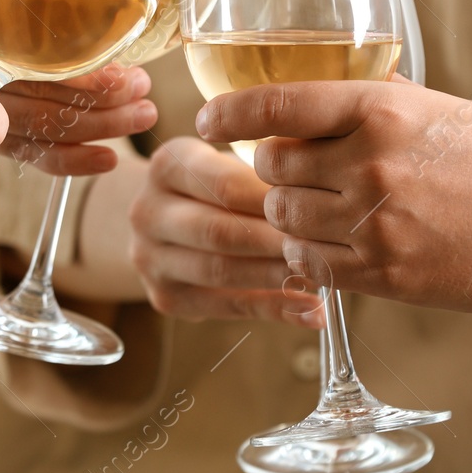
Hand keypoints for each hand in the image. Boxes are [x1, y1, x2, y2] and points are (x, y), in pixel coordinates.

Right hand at [0, 0, 156, 174]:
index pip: (33, 69)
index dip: (79, 78)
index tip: (120, 74)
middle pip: (45, 105)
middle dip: (102, 104)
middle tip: (144, 94)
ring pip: (46, 132)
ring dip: (98, 130)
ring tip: (142, 116)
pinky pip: (33, 156)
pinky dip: (71, 162)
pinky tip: (107, 160)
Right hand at [127, 137, 322, 327]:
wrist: (163, 219)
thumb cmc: (213, 186)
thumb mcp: (226, 162)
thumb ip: (261, 174)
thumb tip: (318, 195)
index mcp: (166, 166)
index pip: (224, 184)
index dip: (273, 199)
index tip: (318, 207)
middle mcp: (147, 212)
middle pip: (219, 231)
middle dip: (276, 241)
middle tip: (324, 247)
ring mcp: (150, 258)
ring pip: (220, 271)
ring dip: (276, 276)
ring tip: (322, 277)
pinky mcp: (164, 296)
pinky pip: (226, 307)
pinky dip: (273, 309)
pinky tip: (311, 310)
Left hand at [195, 80, 471, 311]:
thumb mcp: (440, 108)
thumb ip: (377, 103)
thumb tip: (324, 95)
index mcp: (381, 110)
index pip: (275, 105)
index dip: (228, 113)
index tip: (206, 120)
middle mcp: (370, 163)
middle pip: (270, 167)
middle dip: (271, 169)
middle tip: (288, 173)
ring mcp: (375, 223)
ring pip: (283, 218)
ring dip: (287, 214)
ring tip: (315, 211)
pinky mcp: (386, 274)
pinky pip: (311, 265)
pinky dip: (306, 257)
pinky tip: (327, 248)